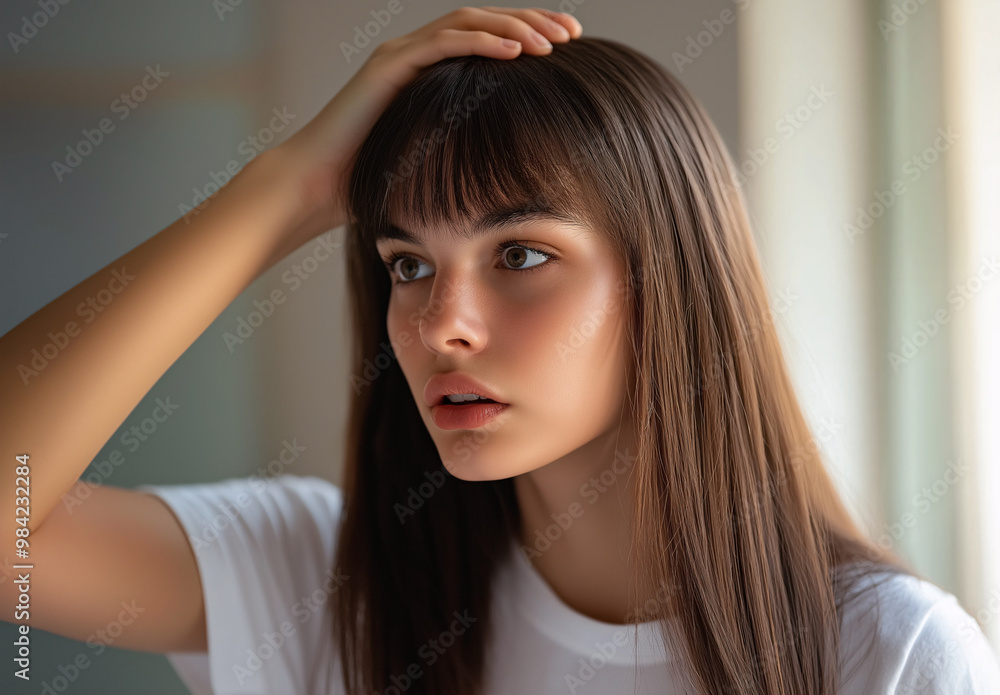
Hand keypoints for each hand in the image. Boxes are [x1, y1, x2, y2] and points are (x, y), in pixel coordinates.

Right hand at [272, 6, 582, 245]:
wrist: (318, 188)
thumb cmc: (371, 183)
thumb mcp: (434, 161)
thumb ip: (466, 148)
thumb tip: (516, 167)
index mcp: (430, 73)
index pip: (488, 41)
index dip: (530, 35)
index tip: (570, 46)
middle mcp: (416, 55)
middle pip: (484, 21)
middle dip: (533, 20)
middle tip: (574, 30)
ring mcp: (400, 56)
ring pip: (467, 22)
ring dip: (514, 26)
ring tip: (554, 38)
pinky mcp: (387, 67)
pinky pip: (442, 44)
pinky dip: (482, 42)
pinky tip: (516, 50)